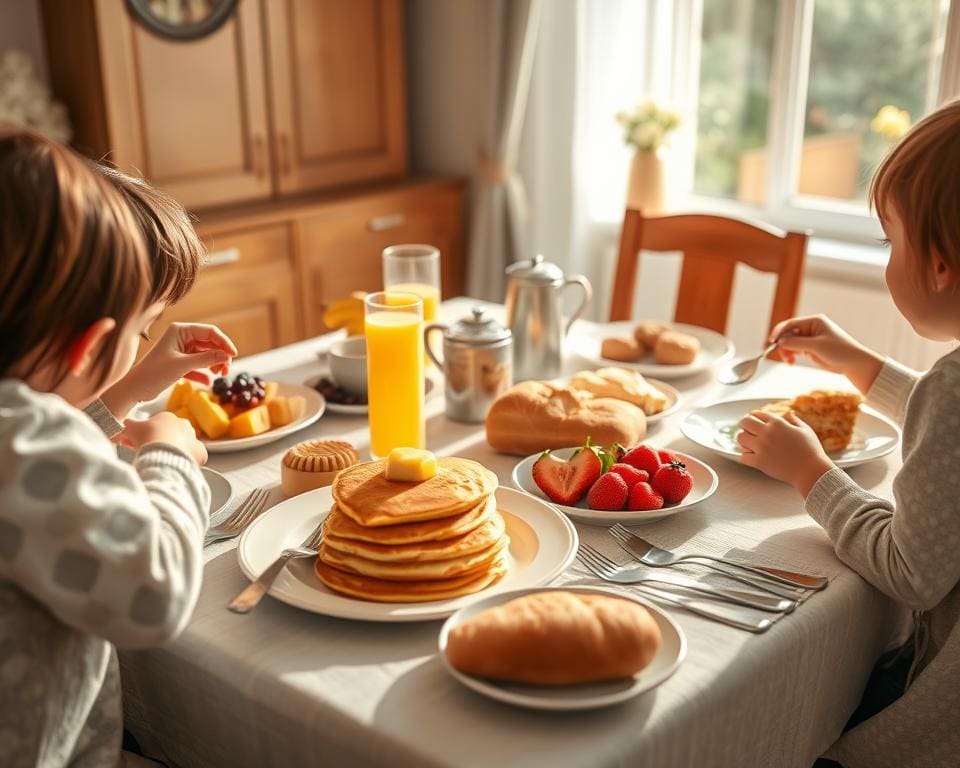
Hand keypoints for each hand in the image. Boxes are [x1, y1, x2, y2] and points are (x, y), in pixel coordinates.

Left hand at [102, 323, 237, 418]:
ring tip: (219, 375)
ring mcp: (181, 350)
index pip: (210, 332)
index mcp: (180, 330)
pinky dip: (205, 373)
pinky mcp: (181, 362)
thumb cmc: (153, 373)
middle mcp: (182, 337)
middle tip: (226, 370)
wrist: (134, 389)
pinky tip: (208, 382)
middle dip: (220, 356)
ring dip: (215, 364)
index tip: (233, 355)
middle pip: (210, 343)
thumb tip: (227, 356)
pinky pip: (199, 365)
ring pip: (206, 354)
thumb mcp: (182, 365)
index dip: (224, 342)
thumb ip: (206, 359)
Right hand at [120, 412, 207, 464]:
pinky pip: (193, 456)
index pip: (155, 426)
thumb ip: (127, 426)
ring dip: (172, 451)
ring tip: (161, 460)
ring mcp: (193, 438)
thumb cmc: (148, 437)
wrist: (164, 450)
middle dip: (158, 442)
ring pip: (182, 445)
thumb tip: (125, 425)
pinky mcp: (200, 452)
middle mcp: (183, 425)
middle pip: (169, 434)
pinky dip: (186, 461)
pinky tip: (176, 464)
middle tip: (148, 452)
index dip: (144, 435)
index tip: (136, 443)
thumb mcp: (130, 428)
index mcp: (167, 417)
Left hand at [737, 410, 832, 495]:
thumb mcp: (804, 430)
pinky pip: (742, 456)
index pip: (757, 413)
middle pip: (745, 422)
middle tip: (747, 429)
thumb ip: (793, 420)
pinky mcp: (759, 462)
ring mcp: (761, 447)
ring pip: (740, 437)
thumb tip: (787, 413)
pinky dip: (745, 455)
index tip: (754, 420)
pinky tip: (751, 455)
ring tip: (748, 442)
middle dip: (745, 423)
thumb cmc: (811, 450)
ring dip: (743, 438)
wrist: (811, 471)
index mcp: (777, 423)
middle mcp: (767, 433)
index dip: (754, 416)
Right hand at [770, 314, 883, 392]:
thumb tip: (779, 342)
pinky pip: (795, 349)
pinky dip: (791, 355)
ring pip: (790, 342)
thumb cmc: (840, 351)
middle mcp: (811, 328)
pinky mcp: (811, 348)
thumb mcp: (816, 346)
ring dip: (786, 351)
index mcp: (814, 321)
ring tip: (789, 361)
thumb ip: (796, 343)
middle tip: (779, 355)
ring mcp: (810, 338)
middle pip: (789, 333)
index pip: (791, 324)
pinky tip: (791, 361)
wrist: (854, 364)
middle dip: (782, 344)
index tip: (771, 341)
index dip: (779, 332)